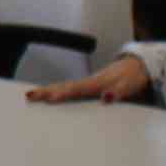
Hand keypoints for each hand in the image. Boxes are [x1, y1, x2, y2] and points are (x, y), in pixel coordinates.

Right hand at [23, 61, 150, 105]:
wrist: (136, 67)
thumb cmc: (132, 77)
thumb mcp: (129, 86)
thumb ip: (118, 92)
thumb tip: (106, 98)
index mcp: (97, 83)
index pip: (76, 88)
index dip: (63, 93)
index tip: (49, 98)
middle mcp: (89, 82)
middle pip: (64, 86)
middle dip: (46, 91)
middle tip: (29, 96)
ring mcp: (87, 84)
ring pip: (64, 87)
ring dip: (48, 91)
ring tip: (31, 96)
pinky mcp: (88, 88)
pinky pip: (69, 90)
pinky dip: (56, 92)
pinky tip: (48, 97)